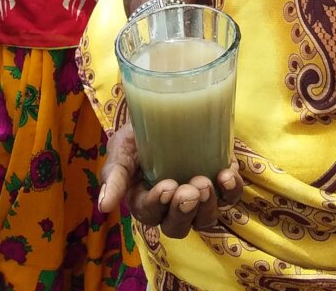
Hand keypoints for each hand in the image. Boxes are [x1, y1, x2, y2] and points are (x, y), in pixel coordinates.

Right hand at [98, 123, 242, 237]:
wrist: (167, 109)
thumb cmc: (139, 133)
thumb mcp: (121, 148)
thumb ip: (113, 175)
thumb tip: (104, 206)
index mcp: (144, 201)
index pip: (149, 215)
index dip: (158, 205)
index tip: (167, 185)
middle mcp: (171, 207)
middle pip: (178, 227)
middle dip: (184, 212)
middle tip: (190, 191)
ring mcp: (198, 197)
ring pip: (205, 219)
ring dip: (207, 205)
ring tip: (206, 182)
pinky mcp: (219, 183)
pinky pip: (229, 198)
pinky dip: (231, 190)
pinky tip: (226, 174)